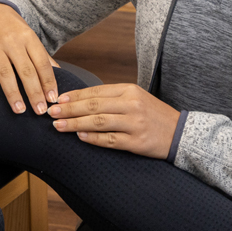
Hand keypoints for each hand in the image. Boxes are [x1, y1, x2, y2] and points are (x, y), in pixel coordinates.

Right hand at [0, 3, 58, 113]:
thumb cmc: (13, 28)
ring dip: (13, 93)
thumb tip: (60, 74)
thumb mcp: (29, 36)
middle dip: (34, 92)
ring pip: (4, 71)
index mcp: (28, 37)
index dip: (48, 82)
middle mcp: (11, 41)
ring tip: (20, 110)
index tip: (53, 100)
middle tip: (40, 111)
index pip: (41, 62)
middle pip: (25, 70)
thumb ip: (42, 56)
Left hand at [48, 83, 180, 159]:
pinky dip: (93, 138)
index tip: (58, 99)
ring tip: (59, 126)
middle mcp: (131, 104)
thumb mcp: (136, 97)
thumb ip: (113, 97)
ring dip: (75, 124)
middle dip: (69, 109)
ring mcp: (134, 123)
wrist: (180, 132)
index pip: (96, 91)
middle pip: (93, 106)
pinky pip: (110, 140)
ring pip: (98, 122)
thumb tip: (82, 100)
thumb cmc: (153, 115)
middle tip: (51, 113)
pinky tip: (80, 137)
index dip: (75, 96)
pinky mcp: (137, 141)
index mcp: (129, 89)